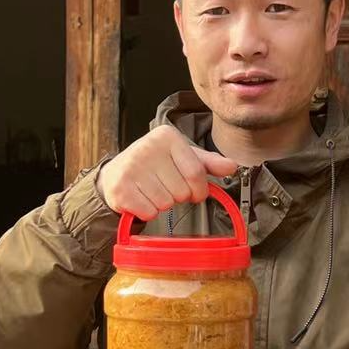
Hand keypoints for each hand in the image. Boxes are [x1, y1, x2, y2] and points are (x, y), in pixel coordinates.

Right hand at [98, 125, 238, 220]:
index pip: (196, 173)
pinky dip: (148, 212)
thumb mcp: (183, 158)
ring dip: (162, 205)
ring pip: (165, 204)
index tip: (194, 192)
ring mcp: (132, 167)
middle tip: (164, 187)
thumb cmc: (156, 166)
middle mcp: (147, 147)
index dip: (199, 190)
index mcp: (167, 136)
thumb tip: (232, 166)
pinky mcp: (120, 188)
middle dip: (178, 197)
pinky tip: (141, 199)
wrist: (116, 173)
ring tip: (151, 192)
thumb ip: (208, 163)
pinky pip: (149, 212)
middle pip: (181, 191)